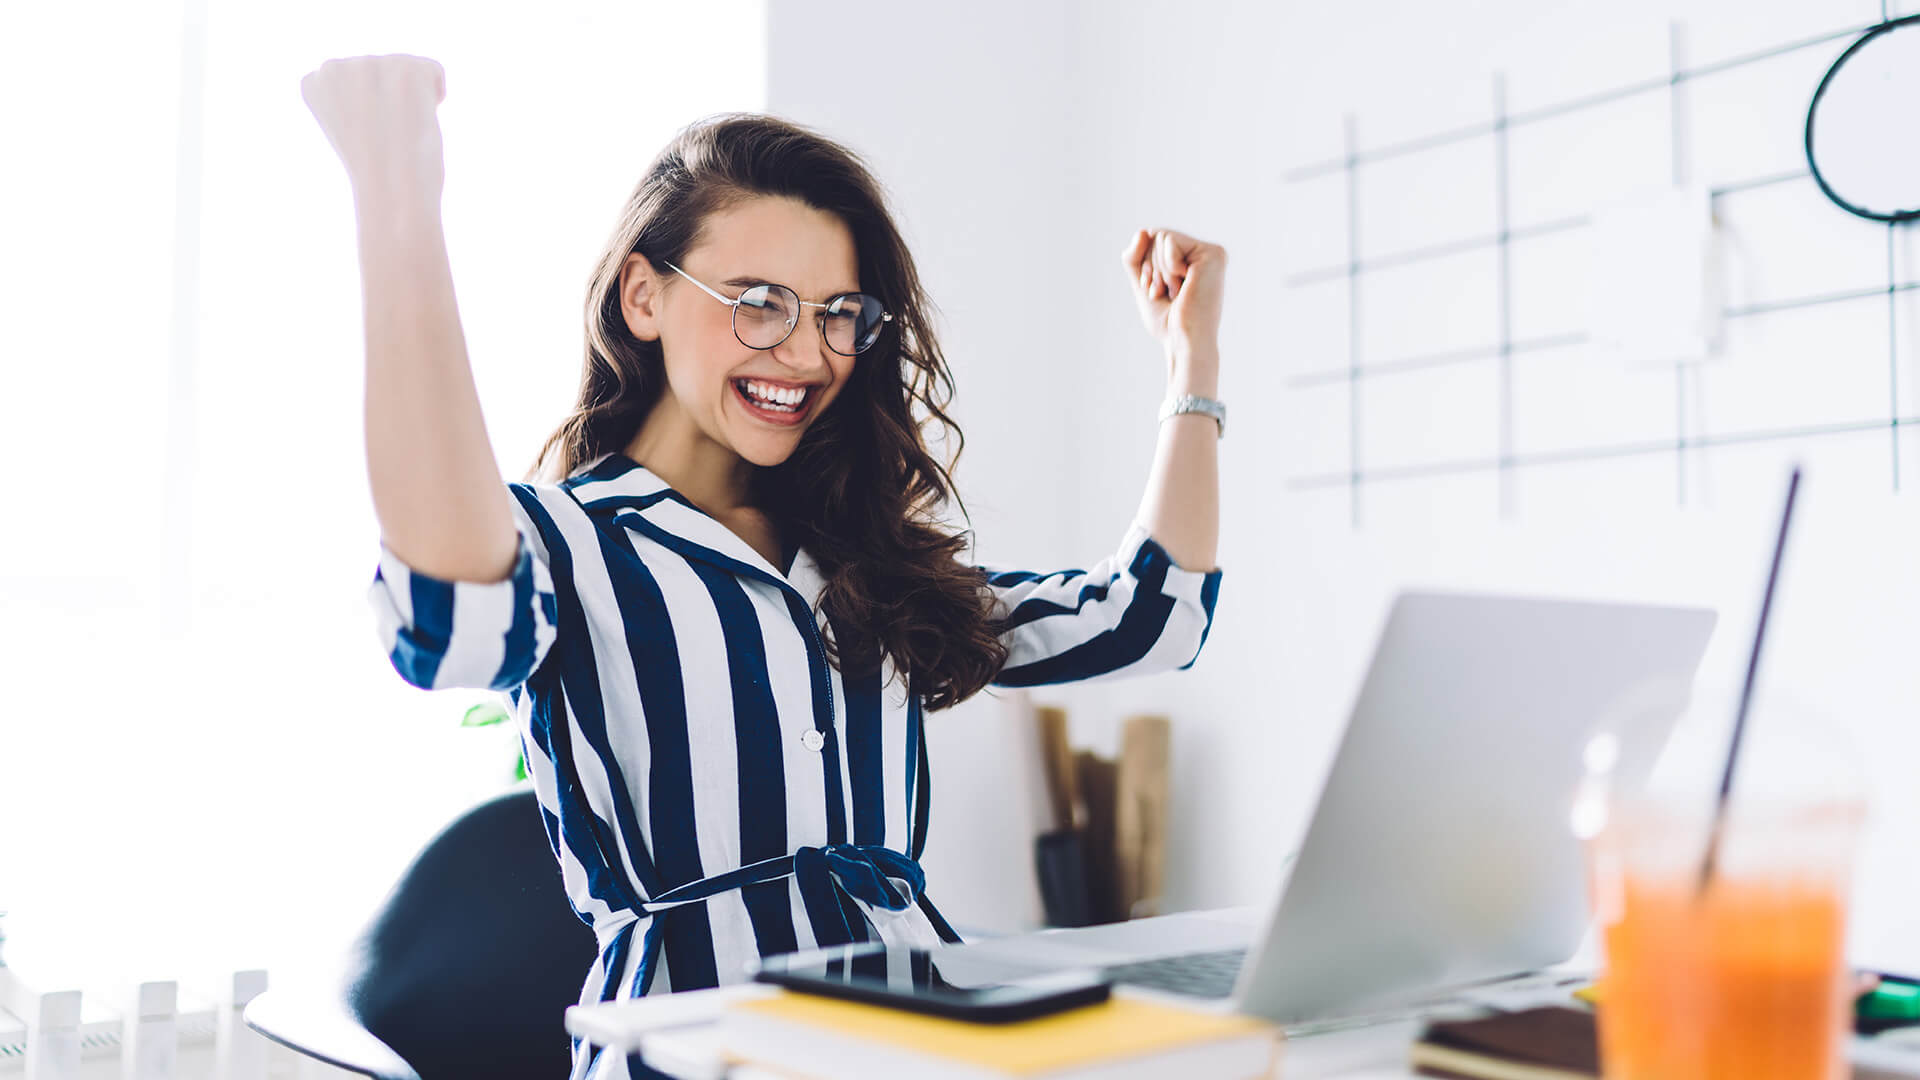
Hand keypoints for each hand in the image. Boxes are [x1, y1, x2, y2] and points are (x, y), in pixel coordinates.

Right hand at [300, 54, 447, 203]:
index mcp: (314, 82)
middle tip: (386, 136)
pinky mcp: (405, 69)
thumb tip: (381, 78)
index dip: (371, 106)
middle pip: (383, 67)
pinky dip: (435, 95)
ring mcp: (368, 64)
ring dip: (414, 98)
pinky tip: (420, 119)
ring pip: (408, 67)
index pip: (356, 76)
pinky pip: (434, 70)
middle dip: (394, 97)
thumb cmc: (377, 174)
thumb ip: (357, 94)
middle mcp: (334, 67)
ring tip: (401, 130)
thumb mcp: (352, 127)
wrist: (392, 194)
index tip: (365, 133)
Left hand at [1121, 227, 1226, 358]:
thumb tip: (1142, 231)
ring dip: (1158, 270)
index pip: (1154, 240)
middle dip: (1151, 268)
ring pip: (1161, 236)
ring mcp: (1211, 253)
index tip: (1158, 293)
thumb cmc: (1168, 322)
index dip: (1146, 266)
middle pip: (1156, 235)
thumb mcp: (1144, 283)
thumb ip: (1137, 257)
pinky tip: (1183, 285)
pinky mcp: (1212, 254)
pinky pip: (1170, 240)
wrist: (1183, 343)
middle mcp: (1204, 254)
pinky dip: (1166, 265)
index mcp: (1193, 260)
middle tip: (1167, 294)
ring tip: (1176, 293)